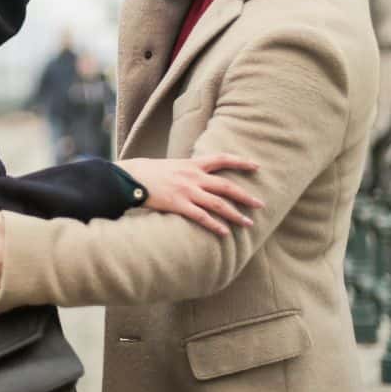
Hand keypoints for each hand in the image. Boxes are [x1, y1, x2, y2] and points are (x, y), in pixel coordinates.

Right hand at [116, 154, 263, 236]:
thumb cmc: (148, 172)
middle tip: (259, 204)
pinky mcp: (179, 205)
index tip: (256, 165)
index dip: (240, 162)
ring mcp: (187, 191)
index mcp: (192, 164)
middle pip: (226, 186)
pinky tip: (225, 232)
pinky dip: (215, 225)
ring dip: (235, 214)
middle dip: (245, 196)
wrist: (131, 178)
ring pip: (218, 203)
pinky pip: (202, 217)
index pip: (222, 159)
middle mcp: (193, 176)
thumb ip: (187, 170)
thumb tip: (198, 176)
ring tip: (248, 223)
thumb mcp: (171, 165)